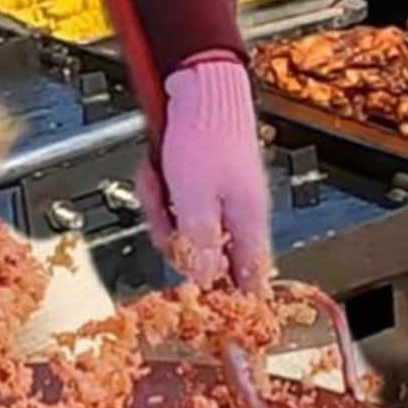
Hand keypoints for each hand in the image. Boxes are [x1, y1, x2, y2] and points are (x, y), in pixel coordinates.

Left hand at [155, 56, 272, 288]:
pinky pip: (176, 206)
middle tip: (162, 214)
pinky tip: (156, 172)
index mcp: (247, 222)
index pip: (251, 280)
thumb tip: (203, 283)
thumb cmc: (205, 134)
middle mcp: (239, 214)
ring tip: (157, 181)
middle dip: (174, 238)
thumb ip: (199, 244)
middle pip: (206, 257)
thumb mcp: (194, 198)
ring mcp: (220, 199)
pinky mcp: (203, 184)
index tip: (220, 320)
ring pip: (185, 231)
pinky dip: (160, 191)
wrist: (201, 88)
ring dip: (161, 210)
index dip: (235, 303)